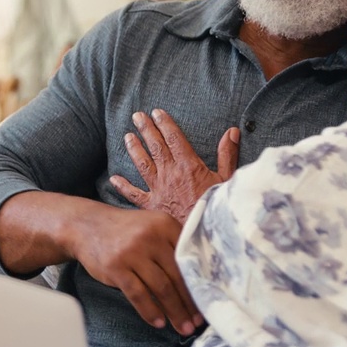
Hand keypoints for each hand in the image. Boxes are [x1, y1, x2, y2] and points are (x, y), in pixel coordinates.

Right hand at [68, 207, 201, 335]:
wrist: (87, 225)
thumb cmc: (127, 231)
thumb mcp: (152, 225)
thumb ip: (173, 243)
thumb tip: (199, 277)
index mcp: (165, 225)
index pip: (189, 258)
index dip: (200, 282)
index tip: (208, 301)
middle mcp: (150, 236)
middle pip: (177, 276)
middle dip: (189, 303)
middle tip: (198, 322)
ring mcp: (132, 252)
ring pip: (161, 288)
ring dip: (174, 312)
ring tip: (183, 328)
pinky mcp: (115, 267)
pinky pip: (137, 294)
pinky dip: (149, 311)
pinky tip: (158, 323)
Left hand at [109, 109, 239, 222]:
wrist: (203, 234)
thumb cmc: (217, 208)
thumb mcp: (227, 179)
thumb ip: (227, 154)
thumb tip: (232, 131)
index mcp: (189, 165)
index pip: (174, 138)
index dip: (165, 123)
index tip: (157, 112)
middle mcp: (170, 174)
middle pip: (156, 146)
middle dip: (146, 129)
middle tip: (137, 116)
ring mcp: (159, 189)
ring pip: (143, 165)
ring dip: (135, 149)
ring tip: (127, 137)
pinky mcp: (152, 206)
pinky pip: (134, 194)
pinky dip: (123, 186)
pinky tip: (113, 179)